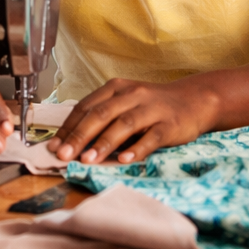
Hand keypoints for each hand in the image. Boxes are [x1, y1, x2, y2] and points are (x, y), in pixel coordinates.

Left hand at [52, 78, 215, 165]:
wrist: (194, 100)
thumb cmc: (152, 106)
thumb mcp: (125, 103)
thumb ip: (103, 117)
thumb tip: (71, 141)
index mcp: (116, 88)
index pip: (86, 106)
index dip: (69, 127)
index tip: (54, 146)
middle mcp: (132, 94)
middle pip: (101, 114)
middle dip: (80, 135)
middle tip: (64, 155)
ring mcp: (151, 108)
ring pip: (124, 124)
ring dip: (104, 143)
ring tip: (88, 160)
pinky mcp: (170, 124)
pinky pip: (152, 136)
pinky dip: (138, 148)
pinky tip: (125, 160)